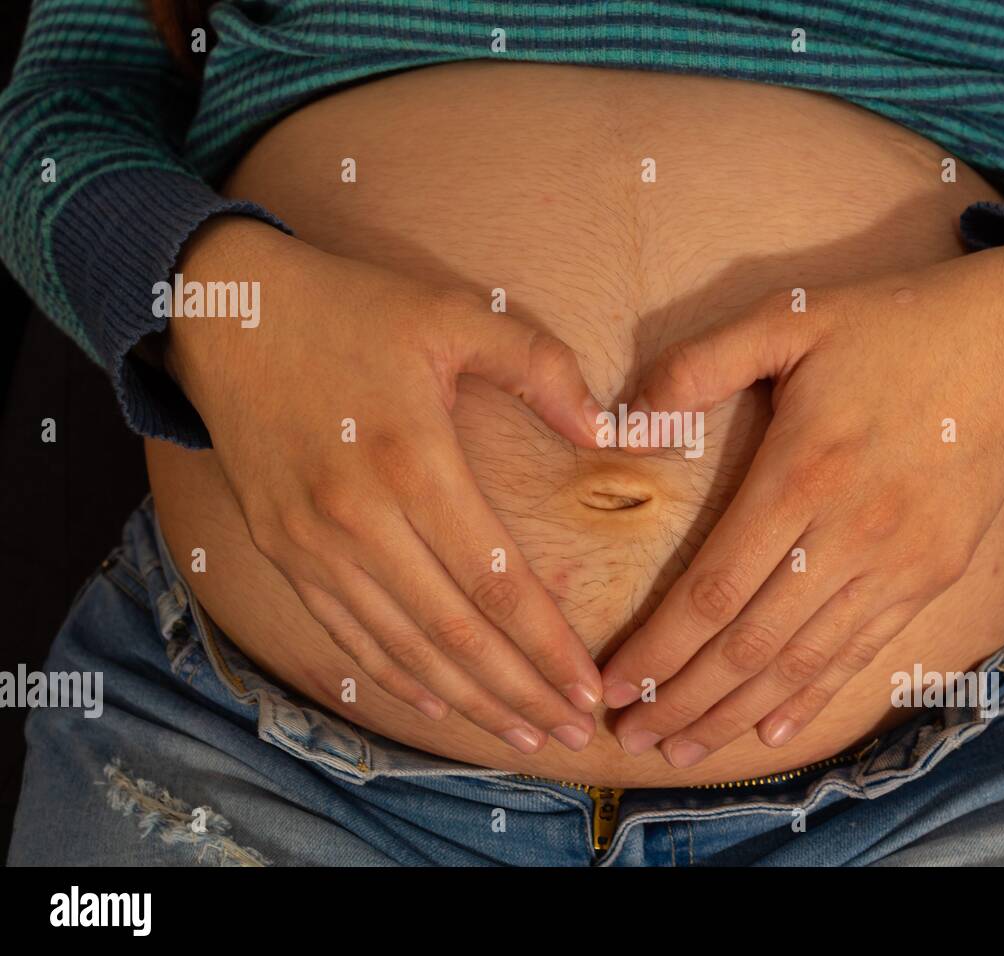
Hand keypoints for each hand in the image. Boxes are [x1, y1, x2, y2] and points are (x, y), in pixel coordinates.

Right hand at [165, 218, 605, 753]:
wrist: (225, 312)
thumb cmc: (351, 310)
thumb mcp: (453, 314)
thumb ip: (541, 368)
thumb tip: (607, 431)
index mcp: (414, 462)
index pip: (498, 582)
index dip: (548, 646)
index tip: (591, 691)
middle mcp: (360, 519)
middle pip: (456, 633)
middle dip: (521, 693)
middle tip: (573, 734)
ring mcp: (313, 544)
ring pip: (404, 647)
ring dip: (469, 700)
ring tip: (522, 734)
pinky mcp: (283, 550)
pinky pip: (349, 633)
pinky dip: (397, 676)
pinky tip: (439, 703)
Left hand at [601, 243, 1003, 766]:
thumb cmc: (893, 325)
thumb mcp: (791, 316)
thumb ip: (700, 364)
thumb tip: (622, 422)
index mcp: (803, 471)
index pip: (713, 589)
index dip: (658, 648)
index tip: (611, 684)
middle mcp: (850, 533)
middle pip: (749, 644)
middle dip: (680, 699)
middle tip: (626, 739)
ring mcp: (899, 563)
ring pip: (801, 661)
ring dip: (735, 713)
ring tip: (681, 747)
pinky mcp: (933, 574)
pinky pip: (861, 651)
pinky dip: (813, 696)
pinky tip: (772, 728)